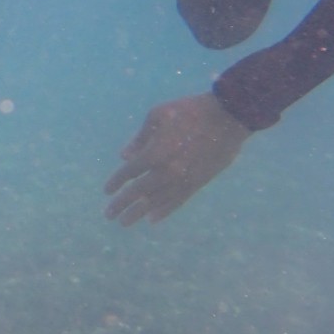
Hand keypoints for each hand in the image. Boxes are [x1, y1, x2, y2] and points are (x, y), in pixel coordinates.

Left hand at [103, 91, 249, 225]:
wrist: (227, 117)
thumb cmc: (188, 111)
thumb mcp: (157, 116)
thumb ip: (139, 139)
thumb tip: (124, 156)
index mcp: (154, 152)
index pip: (128, 172)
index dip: (116, 182)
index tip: (107, 191)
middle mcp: (166, 171)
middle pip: (138, 192)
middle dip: (121, 204)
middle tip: (109, 215)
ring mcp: (183, 179)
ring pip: (156, 202)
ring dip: (138, 213)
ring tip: (125, 222)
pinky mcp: (197, 183)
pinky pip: (177, 201)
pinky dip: (163, 211)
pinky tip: (152, 219)